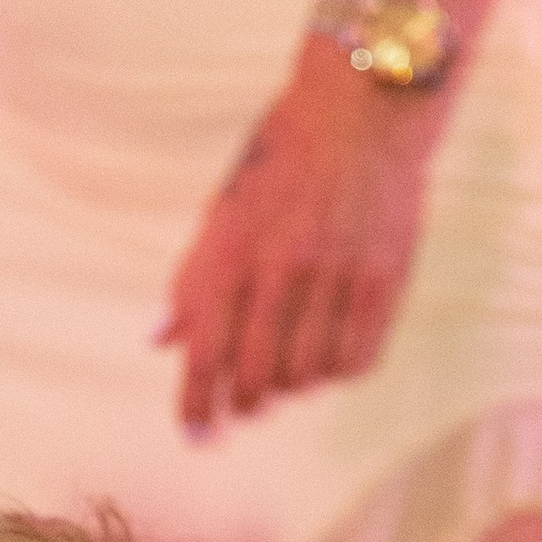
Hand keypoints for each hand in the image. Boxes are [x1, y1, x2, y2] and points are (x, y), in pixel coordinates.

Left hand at [157, 47, 435, 435]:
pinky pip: (356, 361)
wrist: (364, 106)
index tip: (195, 435)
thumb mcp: (227, 205)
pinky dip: (338, 370)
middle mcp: (283, 264)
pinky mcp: (382, 278)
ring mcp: (336, 273)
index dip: (196, 403)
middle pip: (258, 376)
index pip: (206, 348)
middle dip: (247, 400)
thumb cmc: (285, 155)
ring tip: (292, 364)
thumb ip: (195, 276)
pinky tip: (331, 353)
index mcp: (235, 246)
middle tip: (249, 400)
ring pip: (307, 375)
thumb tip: (159, 340)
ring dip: (294, 382)